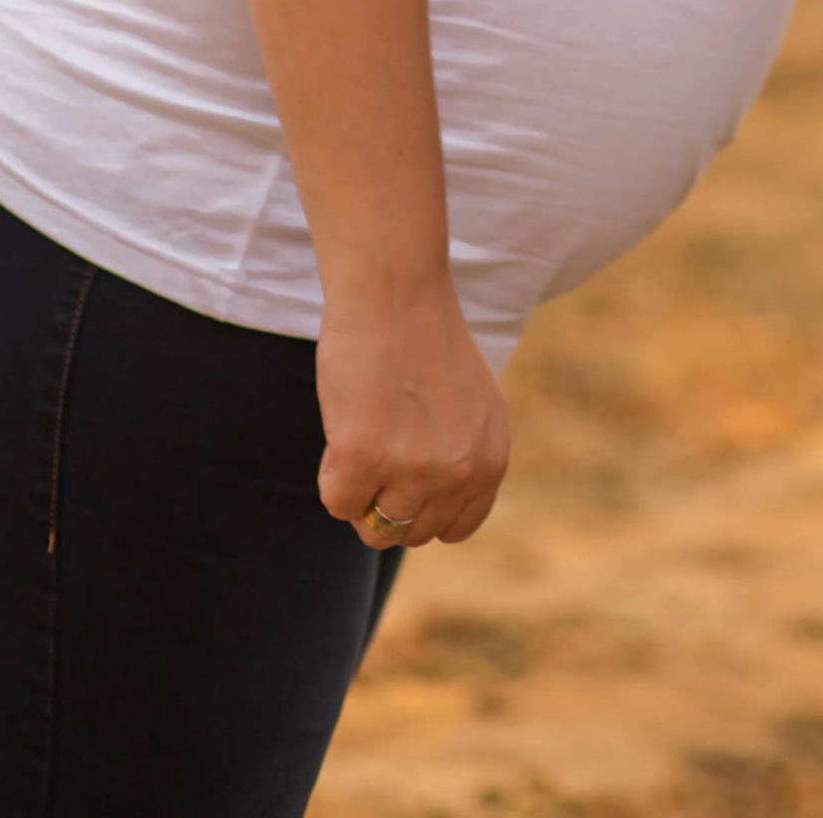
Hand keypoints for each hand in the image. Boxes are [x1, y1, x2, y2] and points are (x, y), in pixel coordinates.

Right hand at [317, 275, 509, 548]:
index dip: (422, 505)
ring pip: (373, 527)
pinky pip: (338, 503)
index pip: (455, 528)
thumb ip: (460, 458)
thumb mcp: (468, 405)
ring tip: (363, 430)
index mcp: (490, 460)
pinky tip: (344, 426)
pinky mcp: (365, 460)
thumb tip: (428, 510)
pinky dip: (331, 473)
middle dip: (386, 498)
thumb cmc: (421, 338)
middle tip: (378, 440)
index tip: (405, 469)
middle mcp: (461, 472)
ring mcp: (414, 470)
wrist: (394, 290)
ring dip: (359, 488)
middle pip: (410, 532)